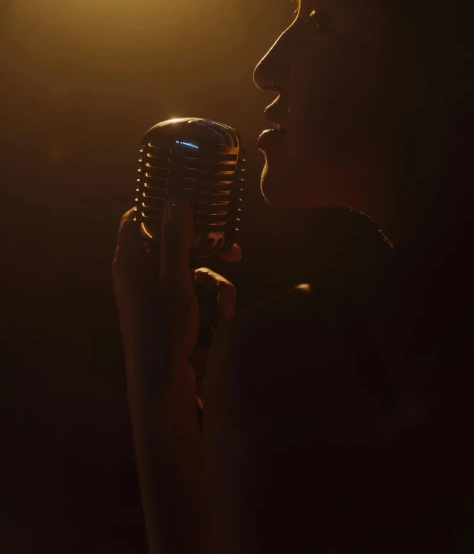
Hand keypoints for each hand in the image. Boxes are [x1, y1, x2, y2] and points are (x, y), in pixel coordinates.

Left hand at [112, 199, 240, 398]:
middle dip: (205, 248)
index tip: (188, 203)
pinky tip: (224, 316)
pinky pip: (189, 291)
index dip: (159, 207)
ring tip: (227, 305)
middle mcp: (138, 272)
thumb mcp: (175, 280)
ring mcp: (152, 291)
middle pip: (171, 242)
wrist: (160, 383)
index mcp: (131, 260)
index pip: (136, 218)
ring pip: (188, 268)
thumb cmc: (163, 330)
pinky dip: (208, 299)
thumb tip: (177, 200)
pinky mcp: (165, 309)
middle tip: (232, 250)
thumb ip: (175, 239)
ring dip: (213, 282)